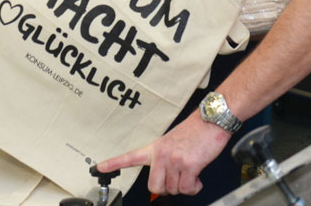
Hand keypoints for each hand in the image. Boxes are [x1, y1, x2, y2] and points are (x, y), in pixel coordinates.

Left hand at [97, 113, 229, 195]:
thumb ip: (163, 159)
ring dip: (185, 185)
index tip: (99, 168)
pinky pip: (187, 188)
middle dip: (167, 188)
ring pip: (173, 189)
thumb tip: (164, 178)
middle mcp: (161, 154)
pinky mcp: (188, 165)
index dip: (113, 164)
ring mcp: (174, 160)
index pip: (130, 157)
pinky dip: (194, 187)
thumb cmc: (194, 132)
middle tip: (178, 179)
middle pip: (154, 187)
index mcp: (154, 148)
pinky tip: (197, 176)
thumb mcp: (172, 142)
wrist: (211, 121)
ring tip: (191, 172)